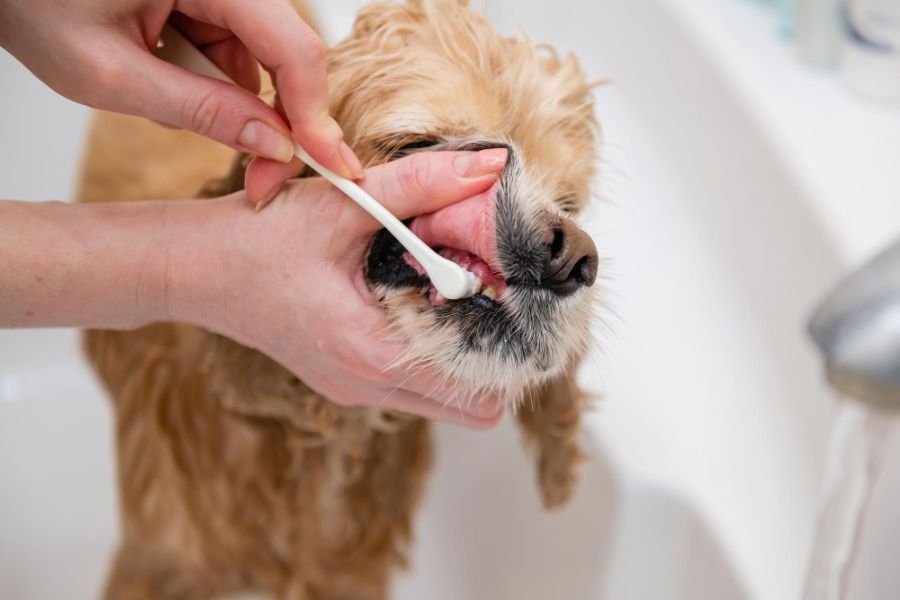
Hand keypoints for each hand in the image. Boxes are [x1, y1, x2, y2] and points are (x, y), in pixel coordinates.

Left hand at [0, 0, 361, 192]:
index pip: (291, 48)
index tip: (330, 166)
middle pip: (287, 54)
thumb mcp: (110, 74)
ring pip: (259, 57)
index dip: (315, 113)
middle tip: (261, 175)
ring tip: (162, 96)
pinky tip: (165, 74)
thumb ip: (199, 111)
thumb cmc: (33, 4)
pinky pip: (233, 49)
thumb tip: (273, 144)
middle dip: (277, 119)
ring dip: (232, 98)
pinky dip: (212, 80)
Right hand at [170, 148, 509, 427]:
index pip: (481, 392)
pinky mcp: (346, 379)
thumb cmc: (258, 238)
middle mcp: (367, 387)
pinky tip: (411, 294)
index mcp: (371, 355)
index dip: (510, 345)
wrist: (191, 269)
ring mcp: (355, 389)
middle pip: (473, 408)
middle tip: (486, 293)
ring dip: (461, 350)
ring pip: (444, 398)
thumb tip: (490, 167)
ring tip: (446, 289)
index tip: (508, 294)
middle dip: (496, 355)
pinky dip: (428, 347)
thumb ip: (421, 185)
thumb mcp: (343, 204)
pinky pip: (411, 382)